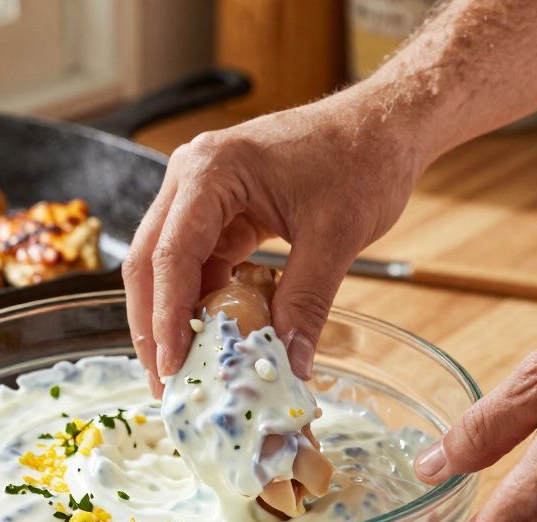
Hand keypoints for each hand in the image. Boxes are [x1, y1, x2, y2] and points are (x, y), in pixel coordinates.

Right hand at [122, 91, 425, 391]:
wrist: (385, 124)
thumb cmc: (363, 159)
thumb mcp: (336, 236)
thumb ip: (307, 302)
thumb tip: (291, 365)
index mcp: (211, 170)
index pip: (171, 255)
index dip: (167, 317)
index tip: (173, 367)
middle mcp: (192, 177)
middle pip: (151, 261)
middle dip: (154, 325)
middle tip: (165, 383)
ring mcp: (202, 192)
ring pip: (168, 265)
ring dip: (174, 316)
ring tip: (185, 370)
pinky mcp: (221, 209)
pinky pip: (199, 262)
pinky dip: (203, 301)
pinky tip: (214, 338)